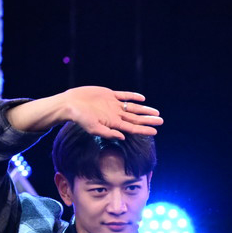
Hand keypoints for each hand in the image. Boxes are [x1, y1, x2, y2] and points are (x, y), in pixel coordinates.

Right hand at [9, 86, 162, 138]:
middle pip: (136, 118)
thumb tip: (123, 137)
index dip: (144, 129)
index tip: (155, 131)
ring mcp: (113, 105)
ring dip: (144, 110)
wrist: (69, 104)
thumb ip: (108, 133)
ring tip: (155, 112)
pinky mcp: (109, 95)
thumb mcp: (93, 128)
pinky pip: (123, 96)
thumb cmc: (79, 118)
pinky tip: (142, 98)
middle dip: (148, 120)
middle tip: (161, 121)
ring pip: (133, 108)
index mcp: (114, 123)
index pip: (133, 128)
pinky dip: (132, 96)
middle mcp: (115, 115)